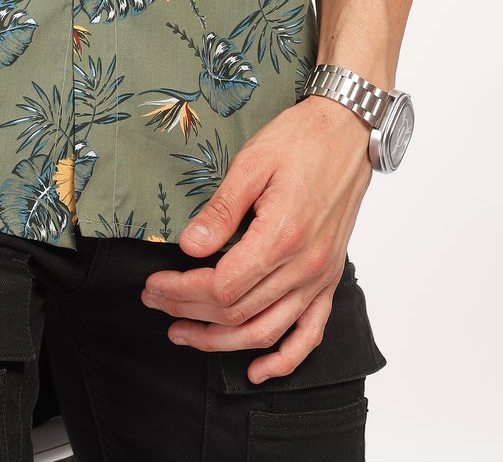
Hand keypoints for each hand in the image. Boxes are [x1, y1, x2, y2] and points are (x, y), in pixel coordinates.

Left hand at [141, 97, 372, 383]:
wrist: (348, 132)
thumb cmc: (301, 140)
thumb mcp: (252, 163)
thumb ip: (220, 211)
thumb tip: (189, 247)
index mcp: (281, 236)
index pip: (221, 287)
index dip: (181, 291)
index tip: (154, 284)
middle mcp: (303, 266)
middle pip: (237, 312)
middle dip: (189, 312)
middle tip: (155, 303)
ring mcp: (319, 277)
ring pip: (266, 331)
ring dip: (222, 342)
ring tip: (185, 334)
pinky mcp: (328, 279)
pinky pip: (309, 334)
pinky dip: (284, 360)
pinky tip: (257, 370)